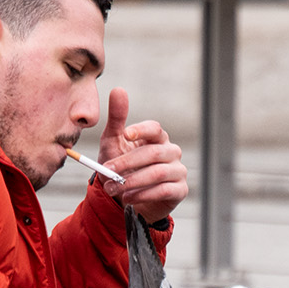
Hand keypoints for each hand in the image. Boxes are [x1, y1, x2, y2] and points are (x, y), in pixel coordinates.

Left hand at [98, 87, 186, 224]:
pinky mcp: (180, 190)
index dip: (142, 130)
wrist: (126, 198)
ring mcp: (178, 171)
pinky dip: (144, 194)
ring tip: (114, 188)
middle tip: (108, 172)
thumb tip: (118, 90)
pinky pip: (164, 190)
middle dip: (128, 163)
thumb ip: (117, 118)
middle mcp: (171, 152)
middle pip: (154, 153)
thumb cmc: (121, 166)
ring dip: (133, 181)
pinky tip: (128, 198)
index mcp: (157, 137)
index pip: (155, 129)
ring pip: (158, 173)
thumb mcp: (113, 142)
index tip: (125, 134)